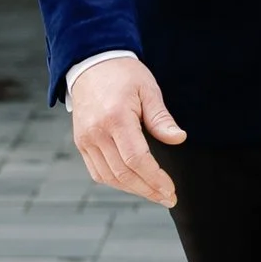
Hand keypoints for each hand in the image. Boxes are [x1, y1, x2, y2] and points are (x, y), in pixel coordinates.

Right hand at [68, 53, 186, 205]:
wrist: (92, 64)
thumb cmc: (123, 74)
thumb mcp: (148, 90)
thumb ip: (161, 118)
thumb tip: (178, 138)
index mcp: (115, 118)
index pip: (136, 160)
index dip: (154, 179)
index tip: (170, 189)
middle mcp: (97, 132)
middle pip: (123, 173)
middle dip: (148, 190)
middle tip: (168, 198)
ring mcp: (86, 139)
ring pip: (109, 177)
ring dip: (133, 189)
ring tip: (154, 193)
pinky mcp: (82, 142)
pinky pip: (97, 172)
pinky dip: (116, 182)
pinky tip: (133, 183)